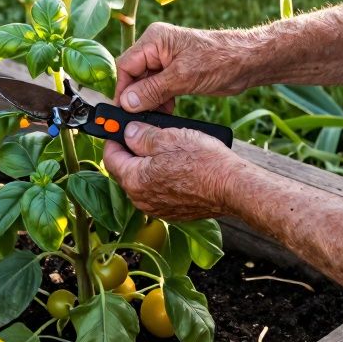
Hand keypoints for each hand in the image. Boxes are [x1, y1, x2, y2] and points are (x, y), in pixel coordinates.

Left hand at [103, 122, 244, 220]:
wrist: (232, 186)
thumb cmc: (203, 161)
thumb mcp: (168, 137)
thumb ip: (141, 135)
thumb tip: (128, 132)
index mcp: (134, 181)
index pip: (110, 158)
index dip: (113, 140)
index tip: (118, 130)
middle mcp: (141, 200)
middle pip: (125, 171)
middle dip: (130, 153)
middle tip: (143, 135)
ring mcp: (157, 208)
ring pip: (142, 182)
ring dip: (146, 166)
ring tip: (164, 149)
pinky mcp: (173, 212)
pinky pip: (158, 192)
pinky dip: (161, 179)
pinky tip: (176, 166)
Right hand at [115, 22, 254, 113]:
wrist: (248, 61)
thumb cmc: (220, 60)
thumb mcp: (183, 78)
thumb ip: (152, 90)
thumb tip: (127, 102)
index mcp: (154, 40)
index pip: (126, 65)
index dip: (123, 89)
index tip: (122, 111)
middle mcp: (156, 47)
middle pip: (133, 75)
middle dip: (136, 97)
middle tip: (139, 118)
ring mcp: (166, 60)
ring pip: (145, 84)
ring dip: (148, 101)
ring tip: (156, 116)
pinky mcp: (175, 72)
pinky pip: (158, 88)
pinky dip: (159, 100)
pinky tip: (167, 111)